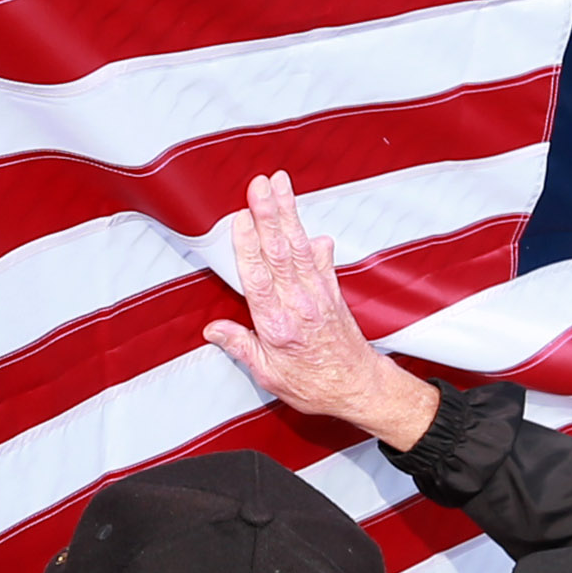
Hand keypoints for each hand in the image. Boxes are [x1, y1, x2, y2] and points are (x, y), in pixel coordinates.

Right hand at [201, 172, 440, 447]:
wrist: (358, 388)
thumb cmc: (313, 385)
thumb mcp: (268, 376)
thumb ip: (241, 347)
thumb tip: (214, 329)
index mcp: (277, 325)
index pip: (258, 277)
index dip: (248, 246)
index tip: (240, 219)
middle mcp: (298, 304)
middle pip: (279, 252)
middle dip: (269, 214)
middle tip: (260, 184)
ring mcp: (318, 294)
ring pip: (298, 247)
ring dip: (288, 213)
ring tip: (280, 185)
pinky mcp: (332, 292)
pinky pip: (321, 260)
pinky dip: (314, 241)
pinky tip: (309, 224)